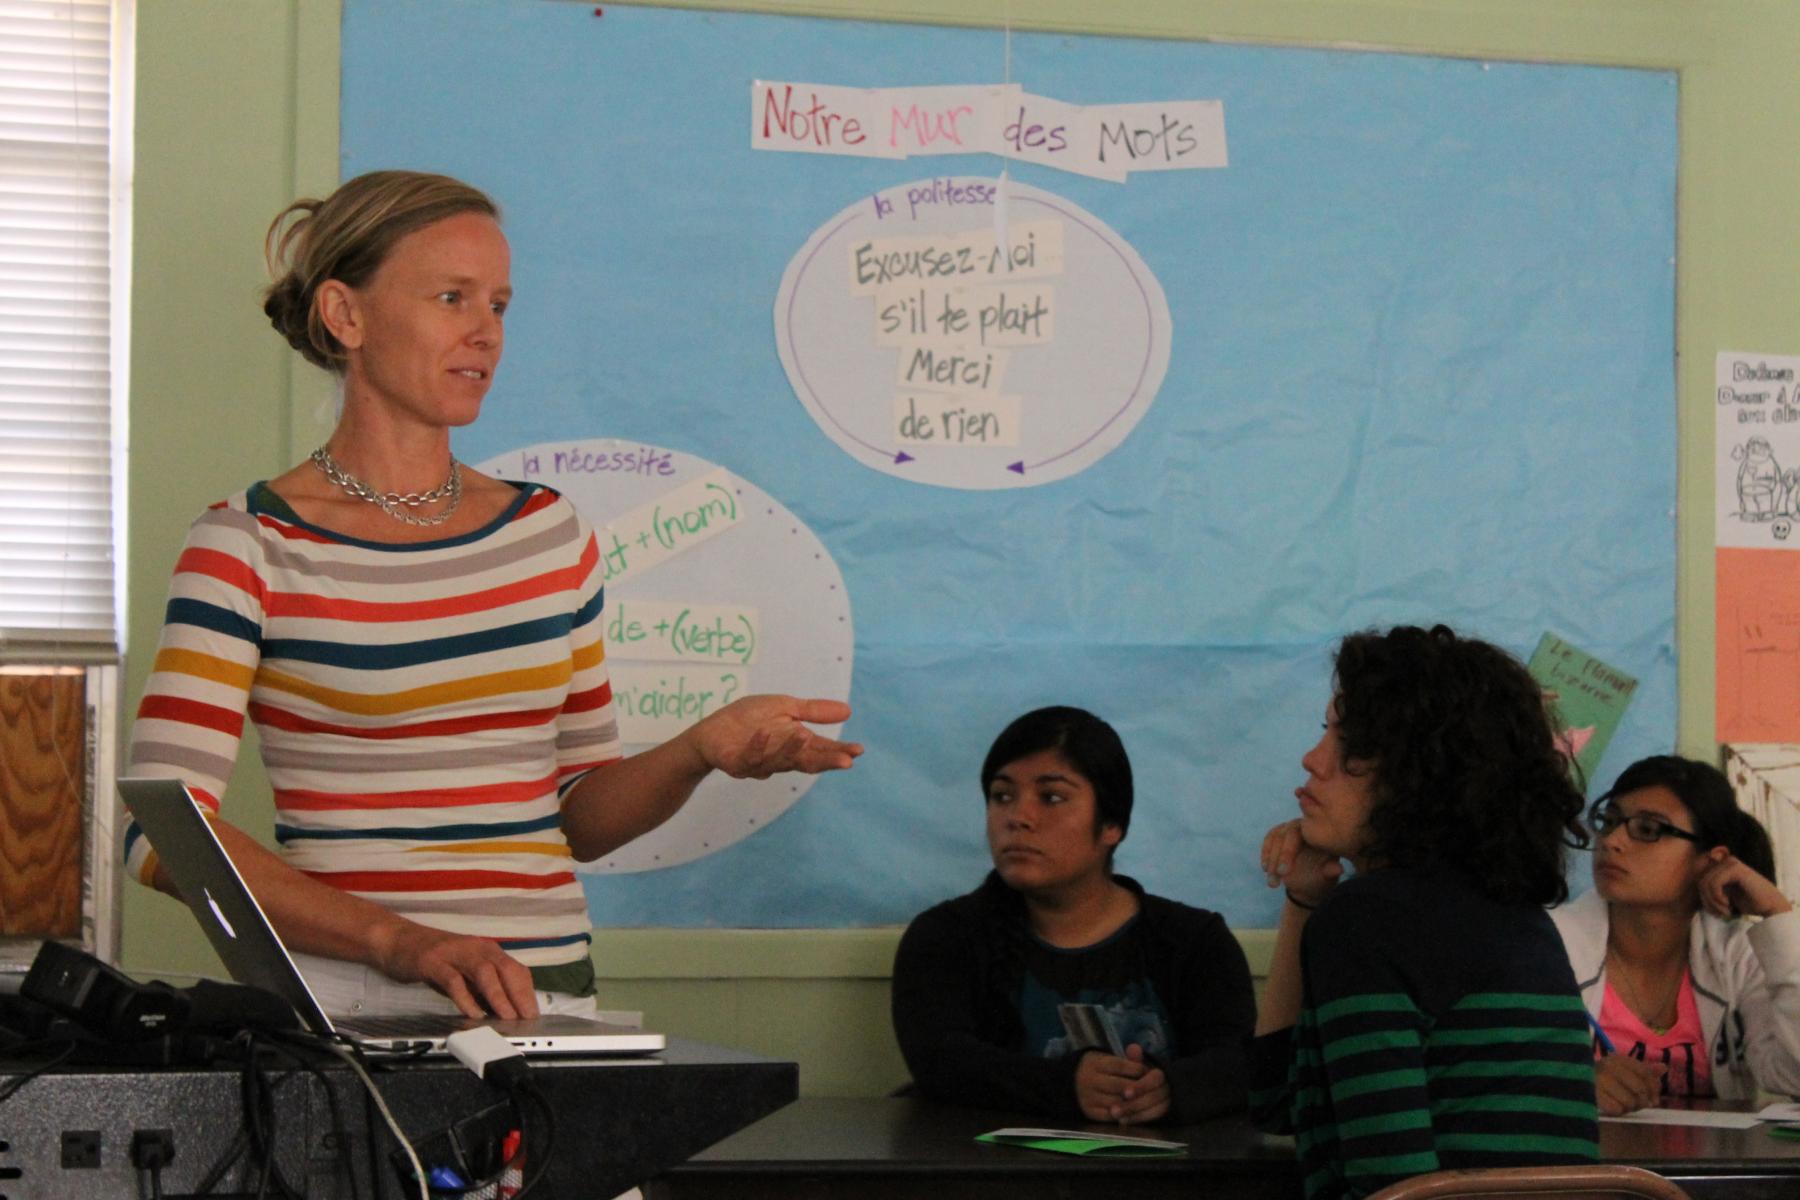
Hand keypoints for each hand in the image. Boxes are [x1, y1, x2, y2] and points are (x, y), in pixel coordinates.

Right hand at [371, 920, 538, 1019]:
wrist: (396, 939)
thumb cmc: (434, 959)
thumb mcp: (465, 972)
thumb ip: (482, 989)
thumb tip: (502, 1012)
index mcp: (488, 951)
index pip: (517, 970)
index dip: (527, 993)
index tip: (534, 1014)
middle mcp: (476, 948)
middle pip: (506, 969)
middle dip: (520, 996)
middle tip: (527, 1020)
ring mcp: (455, 953)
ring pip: (485, 973)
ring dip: (499, 996)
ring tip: (506, 1018)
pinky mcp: (433, 962)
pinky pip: (453, 980)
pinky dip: (465, 998)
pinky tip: (472, 1013)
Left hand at [687, 694, 862, 779]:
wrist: (711, 732)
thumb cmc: (749, 719)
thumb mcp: (784, 707)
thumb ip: (813, 711)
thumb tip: (848, 711)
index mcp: (794, 744)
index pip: (821, 749)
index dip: (839, 751)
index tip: (858, 750)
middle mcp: (781, 757)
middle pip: (807, 762)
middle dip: (826, 761)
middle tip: (846, 762)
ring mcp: (760, 763)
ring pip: (780, 761)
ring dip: (792, 750)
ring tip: (805, 736)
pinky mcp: (738, 764)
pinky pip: (749, 758)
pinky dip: (757, 746)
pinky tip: (763, 733)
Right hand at [1075, 1045, 1170, 1124]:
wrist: (1073, 1083)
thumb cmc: (1099, 1070)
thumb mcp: (1108, 1059)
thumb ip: (1126, 1057)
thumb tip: (1138, 1049)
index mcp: (1095, 1063)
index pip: (1119, 1065)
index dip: (1136, 1069)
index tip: (1146, 1071)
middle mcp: (1089, 1079)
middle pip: (1118, 1085)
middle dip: (1136, 1088)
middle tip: (1149, 1089)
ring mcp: (1088, 1097)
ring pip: (1115, 1102)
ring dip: (1132, 1103)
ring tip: (1143, 1100)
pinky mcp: (1089, 1111)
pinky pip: (1109, 1116)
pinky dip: (1122, 1114)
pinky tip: (1132, 1111)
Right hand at [1260, 819, 1343, 908]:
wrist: (1310, 885)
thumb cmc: (1321, 879)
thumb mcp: (1327, 878)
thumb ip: (1331, 871)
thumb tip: (1338, 869)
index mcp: (1319, 835)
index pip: (1302, 835)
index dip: (1289, 852)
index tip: (1284, 872)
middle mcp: (1304, 827)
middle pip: (1286, 834)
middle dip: (1280, 857)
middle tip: (1278, 876)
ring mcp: (1290, 830)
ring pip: (1275, 838)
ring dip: (1271, 860)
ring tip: (1273, 881)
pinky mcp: (1279, 835)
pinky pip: (1269, 839)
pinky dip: (1266, 854)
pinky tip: (1265, 869)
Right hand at [1594, 1053, 1665, 1115]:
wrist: (1574, 1081)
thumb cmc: (1605, 1078)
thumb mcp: (1624, 1071)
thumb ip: (1645, 1071)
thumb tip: (1663, 1068)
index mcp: (1617, 1059)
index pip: (1645, 1073)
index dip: (1654, 1088)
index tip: (1655, 1098)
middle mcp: (1608, 1066)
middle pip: (1640, 1089)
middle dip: (1643, 1100)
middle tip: (1639, 1104)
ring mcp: (1599, 1081)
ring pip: (1630, 1101)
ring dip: (1630, 1107)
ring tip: (1624, 1104)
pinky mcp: (1593, 1096)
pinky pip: (1617, 1109)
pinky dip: (1618, 1111)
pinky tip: (1614, 1106)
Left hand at [1697, 853, 1792, 919]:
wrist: (1770, 906)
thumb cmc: (1746, 902)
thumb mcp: (1721, 895)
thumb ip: (1706, 888)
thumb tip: (1683, 885)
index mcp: (1719, 865)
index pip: (1696, 877)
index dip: (1702, 896)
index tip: (1713, 910)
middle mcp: (1723, 860)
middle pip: (1699, 880)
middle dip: (1707, 901)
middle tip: (1720, 913)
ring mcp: (1730, 862)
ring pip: (1705, 883)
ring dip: (1713, 902)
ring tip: (1724, 912)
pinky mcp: (1735, 868)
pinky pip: (1714, 883)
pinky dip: (1717, 898)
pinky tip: (1728, 906)